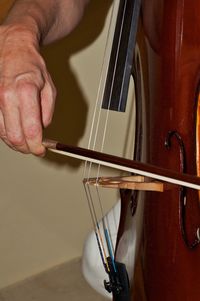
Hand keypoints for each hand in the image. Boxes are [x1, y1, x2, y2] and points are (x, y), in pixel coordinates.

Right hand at [0, 25, 55, 155]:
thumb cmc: (32, 67)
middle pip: (14, 136)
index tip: (41, 150)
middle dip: (26, 148)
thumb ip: (47, 111)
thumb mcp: (49, 88)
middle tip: (34, 149)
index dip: (37, 146)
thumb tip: (42, 129)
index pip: (31, 130)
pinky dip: (7, 133)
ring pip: (3, 134)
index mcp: (25, 91)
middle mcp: (6, 96)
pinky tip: (16, 131)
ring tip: (26, 142)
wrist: (12, 49)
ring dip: (15, 143)